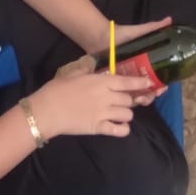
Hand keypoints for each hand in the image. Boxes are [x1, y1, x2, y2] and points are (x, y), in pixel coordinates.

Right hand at [31, 69, 152, 138]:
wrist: (46, 111)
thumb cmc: (56, 90)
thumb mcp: (72, 74)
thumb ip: (86, 69)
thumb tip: (92, 64)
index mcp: (101, 82)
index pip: (127, 82)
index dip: (140, 83)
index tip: (149, 83)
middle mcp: (106, 97)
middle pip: (129, 100)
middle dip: (129, 100)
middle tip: (123, 101)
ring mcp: (104, 113)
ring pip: (128, 115)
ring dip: (125, 115)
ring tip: (119, 114)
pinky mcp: (99, 128)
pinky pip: (119, 130)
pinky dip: (123, 129)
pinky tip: (119, 127)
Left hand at [58, 16, 170, 103]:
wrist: (99, 37)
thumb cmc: (119, 35)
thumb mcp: (138, 31)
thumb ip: (153, 27)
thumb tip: (169, 20)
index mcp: (146, 64)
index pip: (158, 78)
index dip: (162, 85)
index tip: (163, 87)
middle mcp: (138, 74)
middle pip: (149, 90)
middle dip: (152, 95)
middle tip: (150, 95)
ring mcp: (126, 80)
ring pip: (137, 95)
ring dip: (142, 100)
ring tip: (140, 99)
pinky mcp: (114, 84)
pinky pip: (122, 95)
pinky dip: (127, 99)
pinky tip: (128, 100)